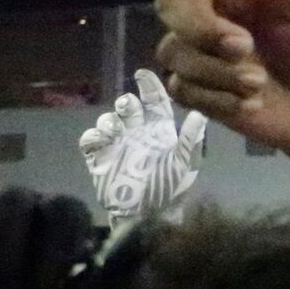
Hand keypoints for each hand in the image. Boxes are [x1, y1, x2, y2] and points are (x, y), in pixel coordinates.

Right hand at [79, 67, 206, 223]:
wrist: (146, 214)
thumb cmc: (169, 190)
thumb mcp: (185, 163)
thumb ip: (190, 139)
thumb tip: (199, 113)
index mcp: (159, 130)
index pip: (154, 101)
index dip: (148, 86)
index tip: (142, 73)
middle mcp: (137, 133)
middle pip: (128, 107)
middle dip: (126, 103)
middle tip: (128, 108)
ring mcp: (117, 145)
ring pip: (108, 119)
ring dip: (110, 119)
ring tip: (116, 130)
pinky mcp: (98, 158)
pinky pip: (90, 139)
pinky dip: (93, 135)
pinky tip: (102, 140)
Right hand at [112, 0, 289, 159]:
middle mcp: (216, 14)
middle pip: (172, 5)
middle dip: (200, 26)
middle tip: (242, 46)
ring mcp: (205, 55)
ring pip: (174, 52)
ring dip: (215, 70)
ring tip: (258, 84)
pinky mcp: (201, 92)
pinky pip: (182, 88)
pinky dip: (215, 96)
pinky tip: (251, 103)